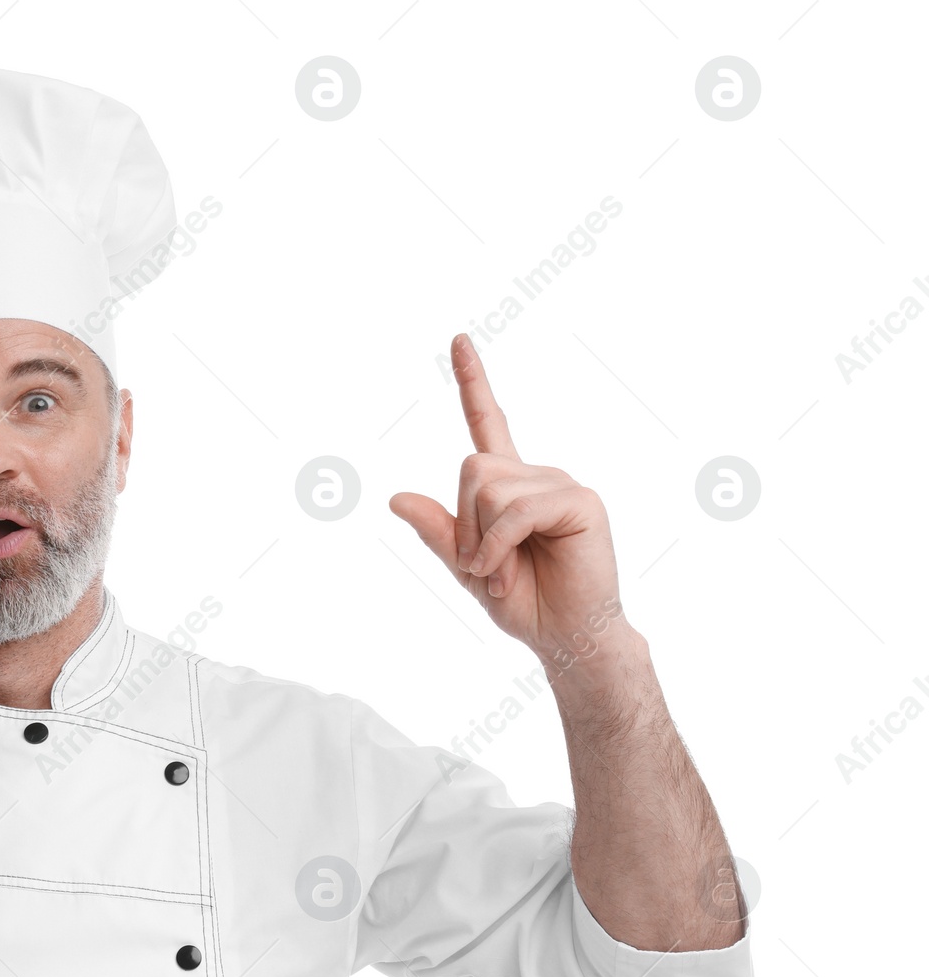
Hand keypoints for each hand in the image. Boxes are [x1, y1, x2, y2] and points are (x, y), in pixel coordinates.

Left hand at [390, 334, 628, 669]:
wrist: (563, 637)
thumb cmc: (523, 602)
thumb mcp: (465, 567)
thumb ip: (438, 532)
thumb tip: (396, 497)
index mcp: (509, 486)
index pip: (488, 422)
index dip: (473, 382)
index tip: (458, 340)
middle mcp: (536, 475)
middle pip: (471, 467)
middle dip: (464, 524)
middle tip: (484, 565)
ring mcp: (560, 484)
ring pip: (487, 487)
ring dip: (482, 542)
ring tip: (503, 572)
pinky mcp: (580, 501)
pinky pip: (515, 509)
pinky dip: (499, 547)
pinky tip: (509, 572)